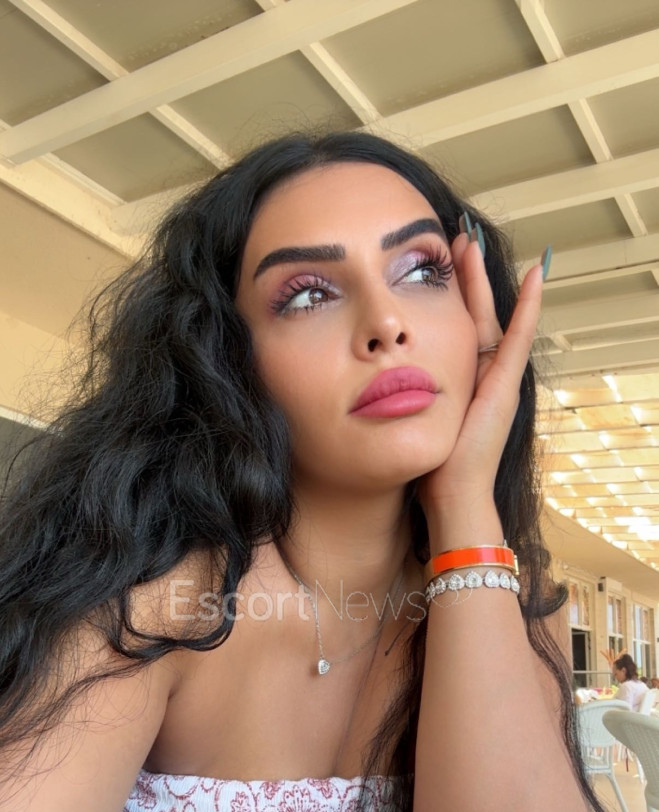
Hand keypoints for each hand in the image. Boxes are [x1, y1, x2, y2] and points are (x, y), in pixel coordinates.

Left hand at [418, 231, 544, 545]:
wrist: (451, 495)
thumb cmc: (425, 470)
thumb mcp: (403, 424)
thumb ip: (388, 402)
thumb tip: (354, 385)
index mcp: (454, 382)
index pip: (448, 328)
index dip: (441, 296)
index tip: (429, 263)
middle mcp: (478, 376)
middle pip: (470, 313)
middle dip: (463, 276)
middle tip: (455, 236)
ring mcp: (497, 378)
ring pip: (489, 316)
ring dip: (484, 278)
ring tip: (473, 241)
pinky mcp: (507, 384)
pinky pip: (520, 336)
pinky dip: (529, 306)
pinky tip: (536, 275)